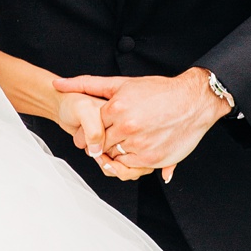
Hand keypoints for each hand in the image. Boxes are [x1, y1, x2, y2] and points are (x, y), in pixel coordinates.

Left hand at [52, 68, 232, 182]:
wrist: (193, 102)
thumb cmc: (158, 91)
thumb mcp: (121, 84)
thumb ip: (86, 84)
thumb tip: (56, 83)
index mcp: (116, 107)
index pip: (89, 128)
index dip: (90, 131)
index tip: (95, 131)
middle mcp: (126, 127)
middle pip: (99, 144)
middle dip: (100, 143)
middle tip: (111, 137)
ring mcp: (138, 144)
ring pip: (113, 157)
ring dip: (115, 152)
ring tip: (127, 140)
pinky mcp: (150, 159)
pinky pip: (128, 166)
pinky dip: (129, 160)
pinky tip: (137, 147)